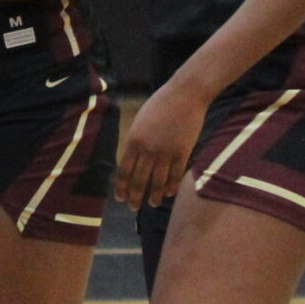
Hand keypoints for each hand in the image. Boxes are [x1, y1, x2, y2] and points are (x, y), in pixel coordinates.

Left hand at [114, 78, 209, 209]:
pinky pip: (175, 175)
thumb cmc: (160, 105)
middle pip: (139, 180)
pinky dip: (172, 186)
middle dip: (135, 197)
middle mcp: (148, 149)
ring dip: (154, 196)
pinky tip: (169, 194)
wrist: (185, 95)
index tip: (120, 198)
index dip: (121, 187)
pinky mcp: (183, 152)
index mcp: (134, 140)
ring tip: (152, 204)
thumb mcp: (140, 122)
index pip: (124, 171)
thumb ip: (135, 142)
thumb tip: (132, 161)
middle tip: (133, 208)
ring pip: (158, 182)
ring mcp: (166, 152)